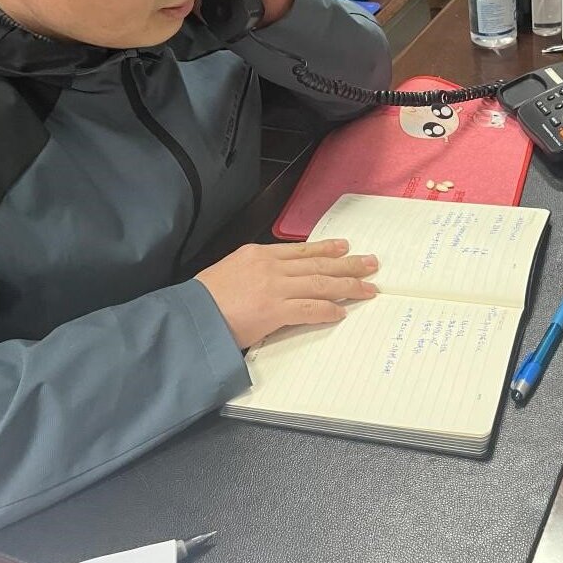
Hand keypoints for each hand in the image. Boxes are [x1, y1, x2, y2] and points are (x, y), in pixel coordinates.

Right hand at [195, 239, 379, 348]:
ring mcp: (275, 287)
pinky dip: (328, 310)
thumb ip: (256, 271)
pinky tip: (342, 311)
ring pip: (320, 284)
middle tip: (371, 263)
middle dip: (347, 264)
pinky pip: (310, 309)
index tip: (344, 247)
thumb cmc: (204, 299)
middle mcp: (271, 266)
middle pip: (317, 264)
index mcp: (259, 254)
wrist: (191, 316)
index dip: (326, 249)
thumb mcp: (231, 270)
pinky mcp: (276, 310)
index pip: (300, 251)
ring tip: (367, 287)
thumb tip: (277, 280)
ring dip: (348, 286)